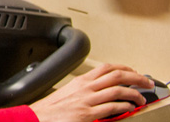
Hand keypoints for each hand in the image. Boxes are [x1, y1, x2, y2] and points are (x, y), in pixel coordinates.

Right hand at [30, 63, 151, 121]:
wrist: (39, 116)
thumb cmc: (53, 107)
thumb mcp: (69, 91)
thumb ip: (85, 88)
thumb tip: (100, 89)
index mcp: (81, 81)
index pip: (107, 68)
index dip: (124, 68)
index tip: (133, 71)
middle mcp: (86, 88)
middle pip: (116, 75)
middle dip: (135, 77)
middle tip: (145, 82)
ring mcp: (88, 100)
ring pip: (118, 90)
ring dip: (134, 94)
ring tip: (141, 98)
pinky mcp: (88, 114)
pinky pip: (112, 107)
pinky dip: (125, 107)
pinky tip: (129, 108)